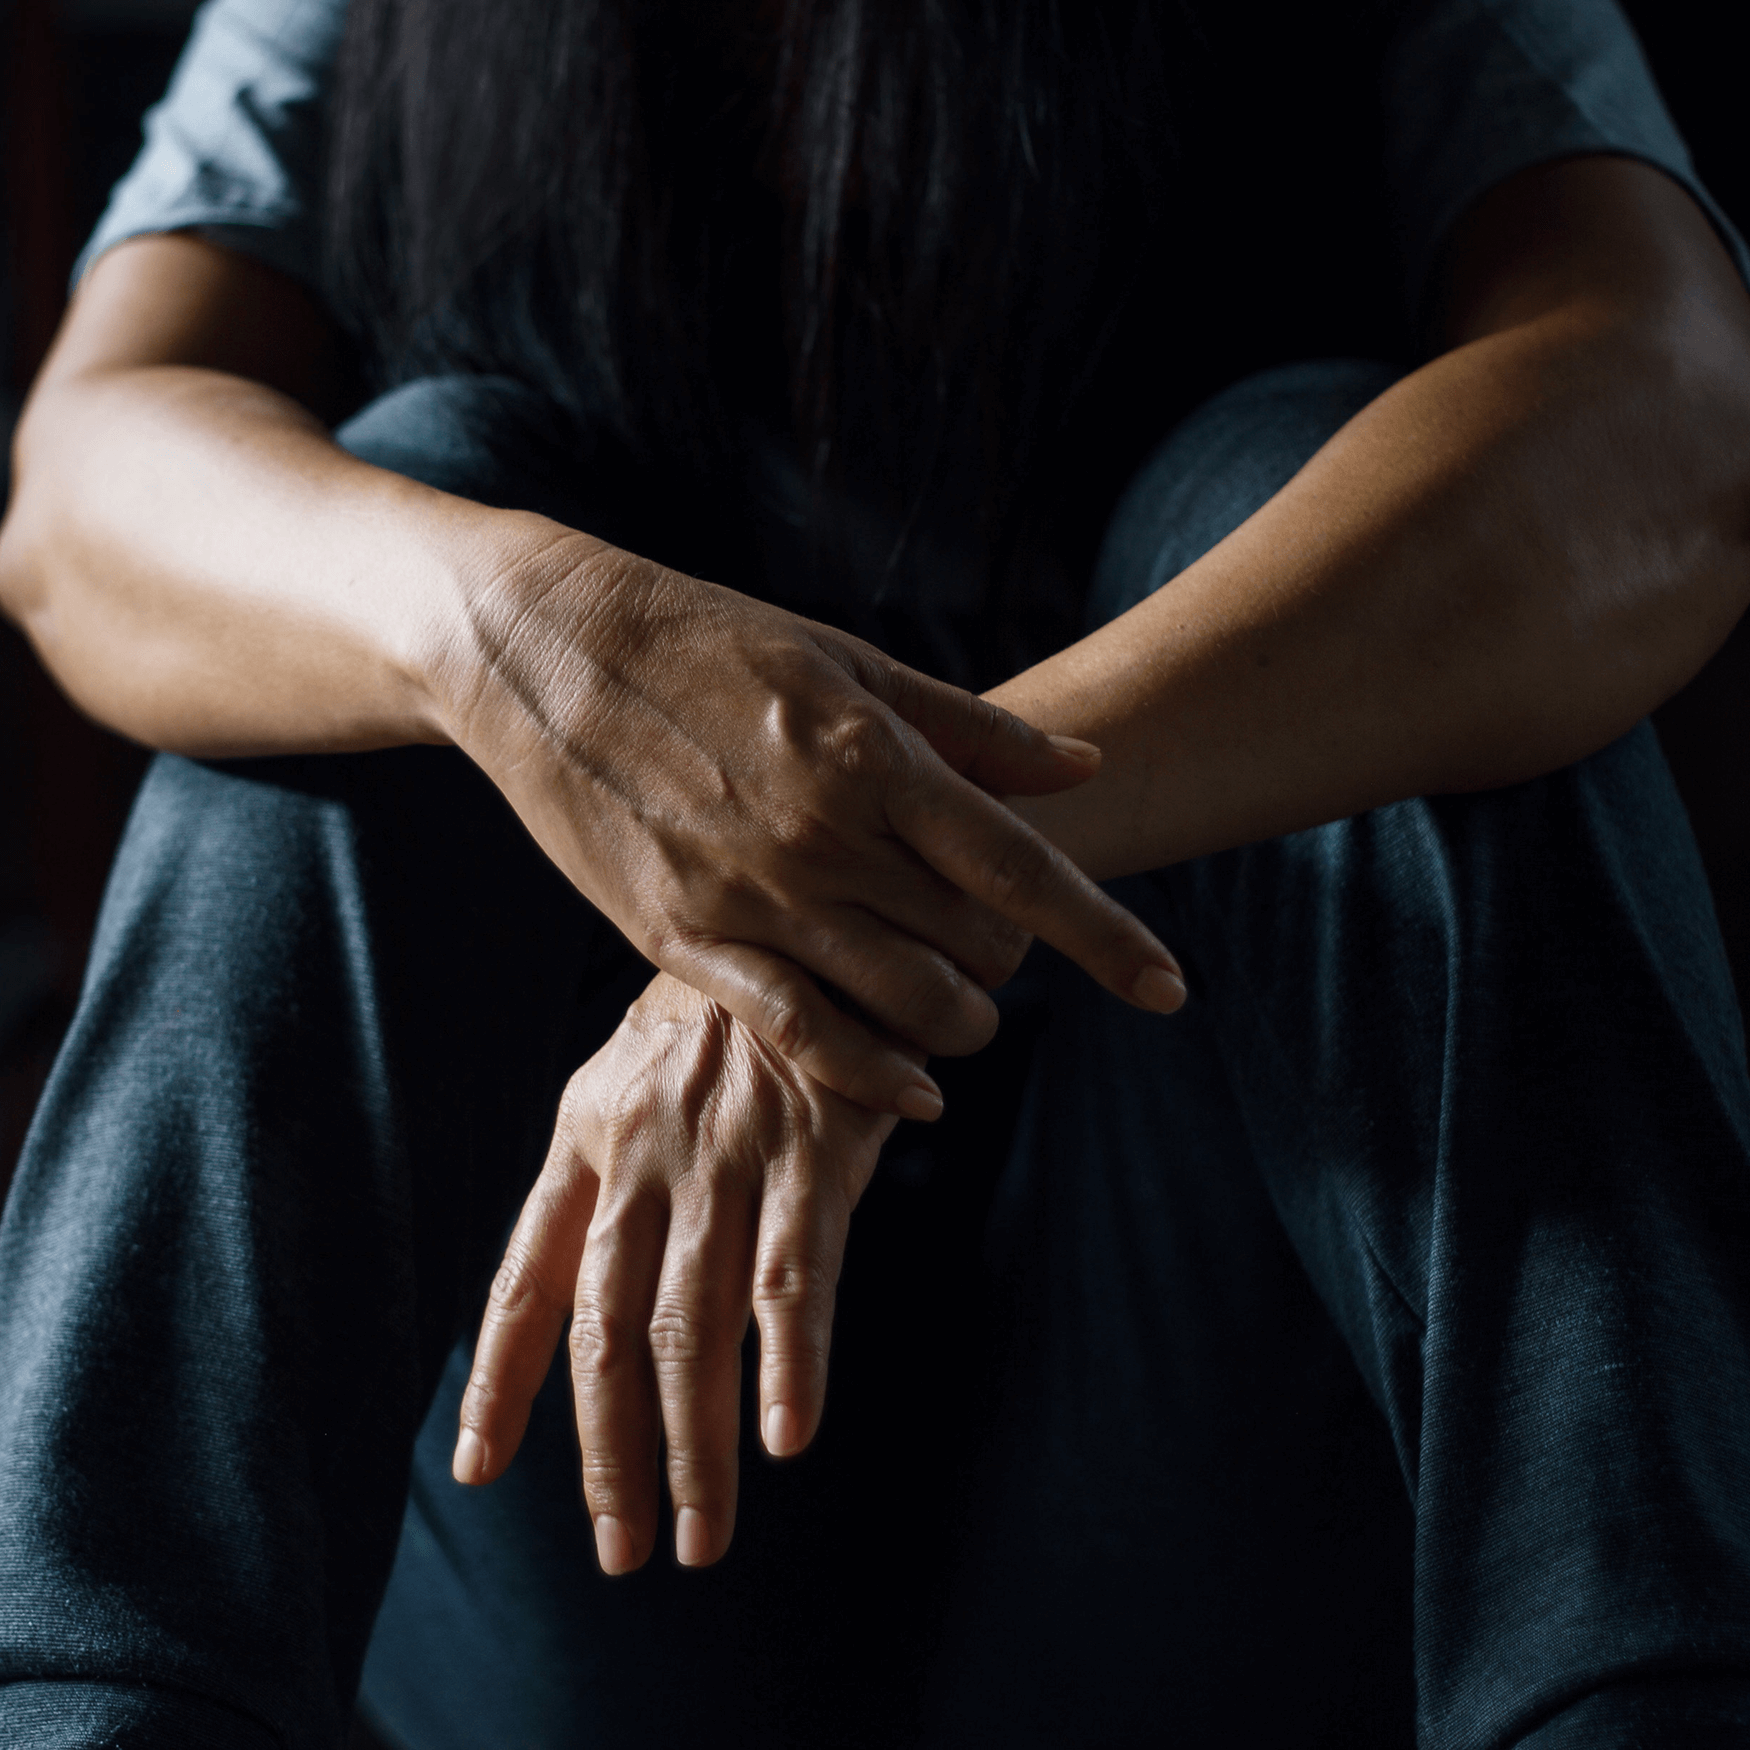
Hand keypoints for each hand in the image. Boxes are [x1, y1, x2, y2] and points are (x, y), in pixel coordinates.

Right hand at [442, 531, 1185, 1115]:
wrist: (541, 653)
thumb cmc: (704, 639)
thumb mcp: (843, 658)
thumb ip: (967, 727)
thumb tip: (1081, 768)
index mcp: (869, 754)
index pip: (1020, 868)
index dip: (1107, 936)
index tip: (1170, 989)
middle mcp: (822, 835)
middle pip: (972, 944)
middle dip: (1018, 965)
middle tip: (1006, 950)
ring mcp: (752, 895)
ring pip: (900, 1002)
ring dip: (960, 1022)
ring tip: (966, 1007)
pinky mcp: (685, 941)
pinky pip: (801, 1034)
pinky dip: (874, 1074)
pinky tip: (919, 1091)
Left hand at [451, 972, 896, 1570]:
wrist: (809, 912)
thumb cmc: (725, 1013)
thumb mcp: (632, 1075)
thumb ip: (602, 1175)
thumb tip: (568, 1286)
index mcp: (586, 1136)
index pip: (526, 1278)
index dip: (500, 1380)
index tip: (479, 1466)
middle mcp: (644, 1155)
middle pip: (609, 1332)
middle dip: (610, 1453)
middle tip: (622, 1552)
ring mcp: (729, 1154)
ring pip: (696, 1326)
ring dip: (696, 1447)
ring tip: (700, 1536)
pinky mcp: (816, 1150)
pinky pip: (797, 1276)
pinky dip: (793, 1362)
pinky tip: (789, 1436)